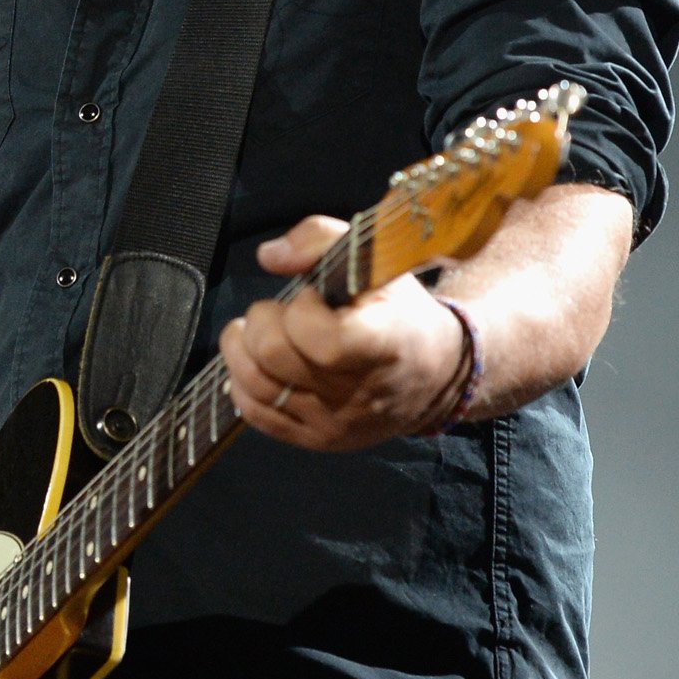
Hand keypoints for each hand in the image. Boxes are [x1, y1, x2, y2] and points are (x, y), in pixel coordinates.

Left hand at [218, 215, 468, 450]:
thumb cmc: (400, 310)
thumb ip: (321, 239)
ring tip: (260, 330)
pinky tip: (258, 361)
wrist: (435, 373)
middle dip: (263, 320)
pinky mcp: (316, 440)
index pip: (324, 340)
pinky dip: (242, 381)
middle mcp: (360, 394)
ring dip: (243, 347)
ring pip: (254, 384)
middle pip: (274, 356)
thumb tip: (268, 256)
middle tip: (282, 312)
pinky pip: (254, 414)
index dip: (303, 310)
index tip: (312, 296)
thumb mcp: (377, 259)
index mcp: (385, 345)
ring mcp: (335, 423)